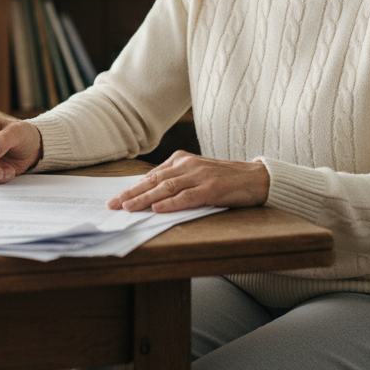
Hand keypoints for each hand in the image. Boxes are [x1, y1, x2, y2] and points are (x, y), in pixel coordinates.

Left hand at [106, 151, 269, 212]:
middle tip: (113, 204)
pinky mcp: (212, 188)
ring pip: (166, 188)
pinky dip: (170, 203)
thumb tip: (150, 196)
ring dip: (144, 199)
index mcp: (182, 160)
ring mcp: (200, 176)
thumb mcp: (197, 176)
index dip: (132, 187)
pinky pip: (187, 197)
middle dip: (131, 193)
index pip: (151, 175)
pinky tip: (157, 209)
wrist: (257, 178)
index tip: (116, 197)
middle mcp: (188, 165)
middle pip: (154, 181)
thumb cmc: (226, 179)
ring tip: (128, 207)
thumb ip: (177, 182)